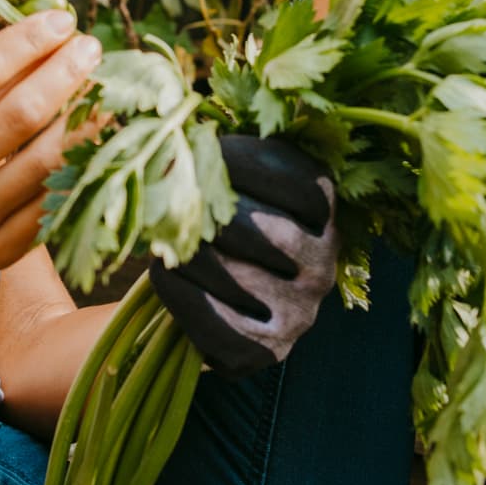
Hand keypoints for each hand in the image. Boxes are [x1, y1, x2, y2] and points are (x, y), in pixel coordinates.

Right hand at [0, 9, 102, 298]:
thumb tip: (31, 36)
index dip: (27, 41)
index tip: (61, 21)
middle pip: (20, 113)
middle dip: (65, 73)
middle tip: (92, 48)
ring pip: (45, 163)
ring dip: (85, 122)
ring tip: (108, 94)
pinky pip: (49, 210)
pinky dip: (78, 174)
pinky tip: (98, 147)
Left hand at [151, 134, 337, 377]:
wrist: (205, 293)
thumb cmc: (216, 215)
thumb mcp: (232, 174)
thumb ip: (225, 153)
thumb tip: (186, 133)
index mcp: (325, 212)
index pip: (299, 184)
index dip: (242, 162)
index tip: (199, 148)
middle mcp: (324, 264)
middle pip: (267, 233)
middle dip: (207, 213)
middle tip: (167, 200)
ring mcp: (300, 312)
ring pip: (240, 278)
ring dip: (187, 253)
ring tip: (160, 235)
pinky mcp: (267, 350)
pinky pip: (220, 324)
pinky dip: (181, 294)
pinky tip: (162, 272)